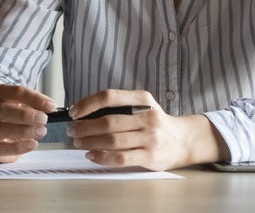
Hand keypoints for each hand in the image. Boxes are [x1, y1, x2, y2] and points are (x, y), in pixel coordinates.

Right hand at [0, 84, 53, 161]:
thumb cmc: (12, 116)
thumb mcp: (24, 105)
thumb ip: (35, 105)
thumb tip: (49, 107)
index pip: (16, 92)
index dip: (35, 99)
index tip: (50, 106)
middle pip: (3, 109)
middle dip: (26, 115)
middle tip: (43, 119)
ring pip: (0, 128)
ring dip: (23, 130)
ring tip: (40, 132)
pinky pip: (0, 147)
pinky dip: (18, 147)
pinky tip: (31, 144)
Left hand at [67, 89, 228, 170]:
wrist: (183, 140)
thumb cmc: (156, 122)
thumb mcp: (143, 105)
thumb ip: (120, 106)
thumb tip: (84, 111)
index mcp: (143, 99)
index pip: (110, 96)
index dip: (88, 103)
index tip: (74, 111)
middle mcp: (148, 117)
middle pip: (108, 121)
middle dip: (84, 126)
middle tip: (71, 130)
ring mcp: (150, 138)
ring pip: (112, 140)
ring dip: (89, 142)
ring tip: (77, 142)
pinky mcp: (150, 156)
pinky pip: (121, 158)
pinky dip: (102, 157)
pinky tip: (91, 155)